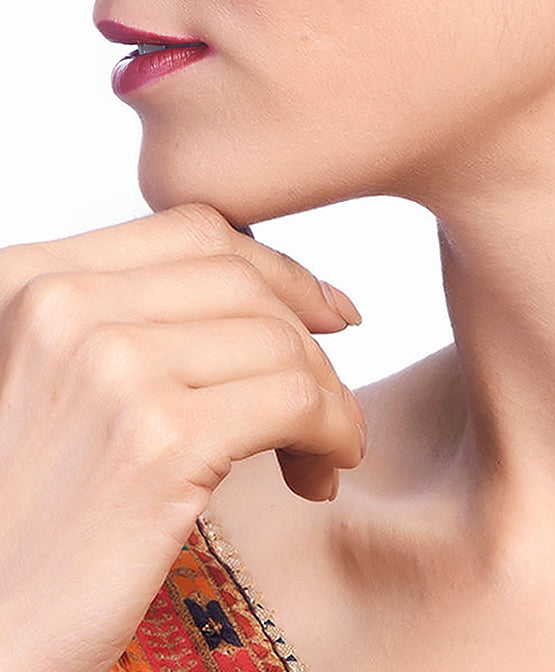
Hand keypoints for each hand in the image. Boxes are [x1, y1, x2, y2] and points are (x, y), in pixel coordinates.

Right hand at [0, 202, 365, 671]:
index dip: (275, 267)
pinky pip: (297, 402)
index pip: (195, 229)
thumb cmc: (20, 516)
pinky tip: (321, 471)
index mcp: (29, 278)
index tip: (322, 311)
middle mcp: (63, 308)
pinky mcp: (159, 443)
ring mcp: (111, 369)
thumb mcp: (49, 379)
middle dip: (307, 335)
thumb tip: (268, 286)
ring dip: (326, 395)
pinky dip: (333, 431)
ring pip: (281, 341)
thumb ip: (126, 317)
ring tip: (320, 449)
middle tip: (326, 395)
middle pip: (244, 280)